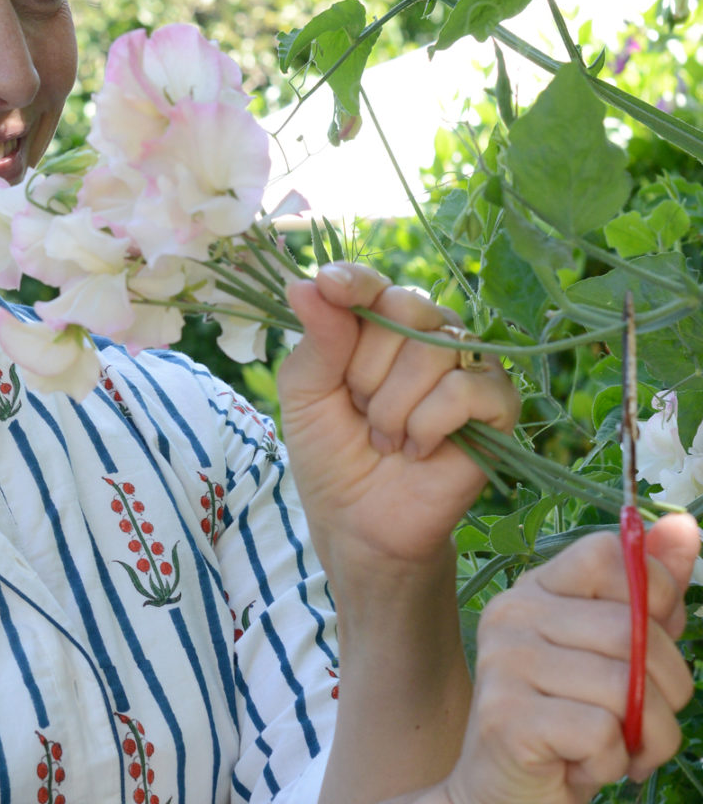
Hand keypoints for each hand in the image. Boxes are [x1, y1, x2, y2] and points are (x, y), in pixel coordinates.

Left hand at [278, 263, 520, 578]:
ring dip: (392, 406)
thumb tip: (305, 283)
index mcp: (380, 325)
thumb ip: (317, 339)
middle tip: (359, 409)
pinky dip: (428, 424)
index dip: (354, 281)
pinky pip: (466, 390)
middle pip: (405, 309)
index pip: (373, 282)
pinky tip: (416, 449)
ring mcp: (468, 367)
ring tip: (383, 438)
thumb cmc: (330, 453)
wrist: (359, 522)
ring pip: (434, 351)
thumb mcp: (305, 394)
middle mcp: (429, 336)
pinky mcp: (498, 406)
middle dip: (366, 368)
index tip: (330, 286)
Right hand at [444, 514, 698, 803]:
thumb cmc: (570, 729)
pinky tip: (579, 768)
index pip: (612, 556)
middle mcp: (512, 615)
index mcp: (537, 591)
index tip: (647, 646)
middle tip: (639, 723)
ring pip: (625, 687)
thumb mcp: (618, 657)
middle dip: (665, 690)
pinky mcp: (508, 718)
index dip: (655, 599)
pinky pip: (603, 731)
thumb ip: (648, 593)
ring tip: (613, 751)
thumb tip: (686, 525)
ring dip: (645, 738)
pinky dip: (610, 763)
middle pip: (631, 628)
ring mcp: (504, 664)